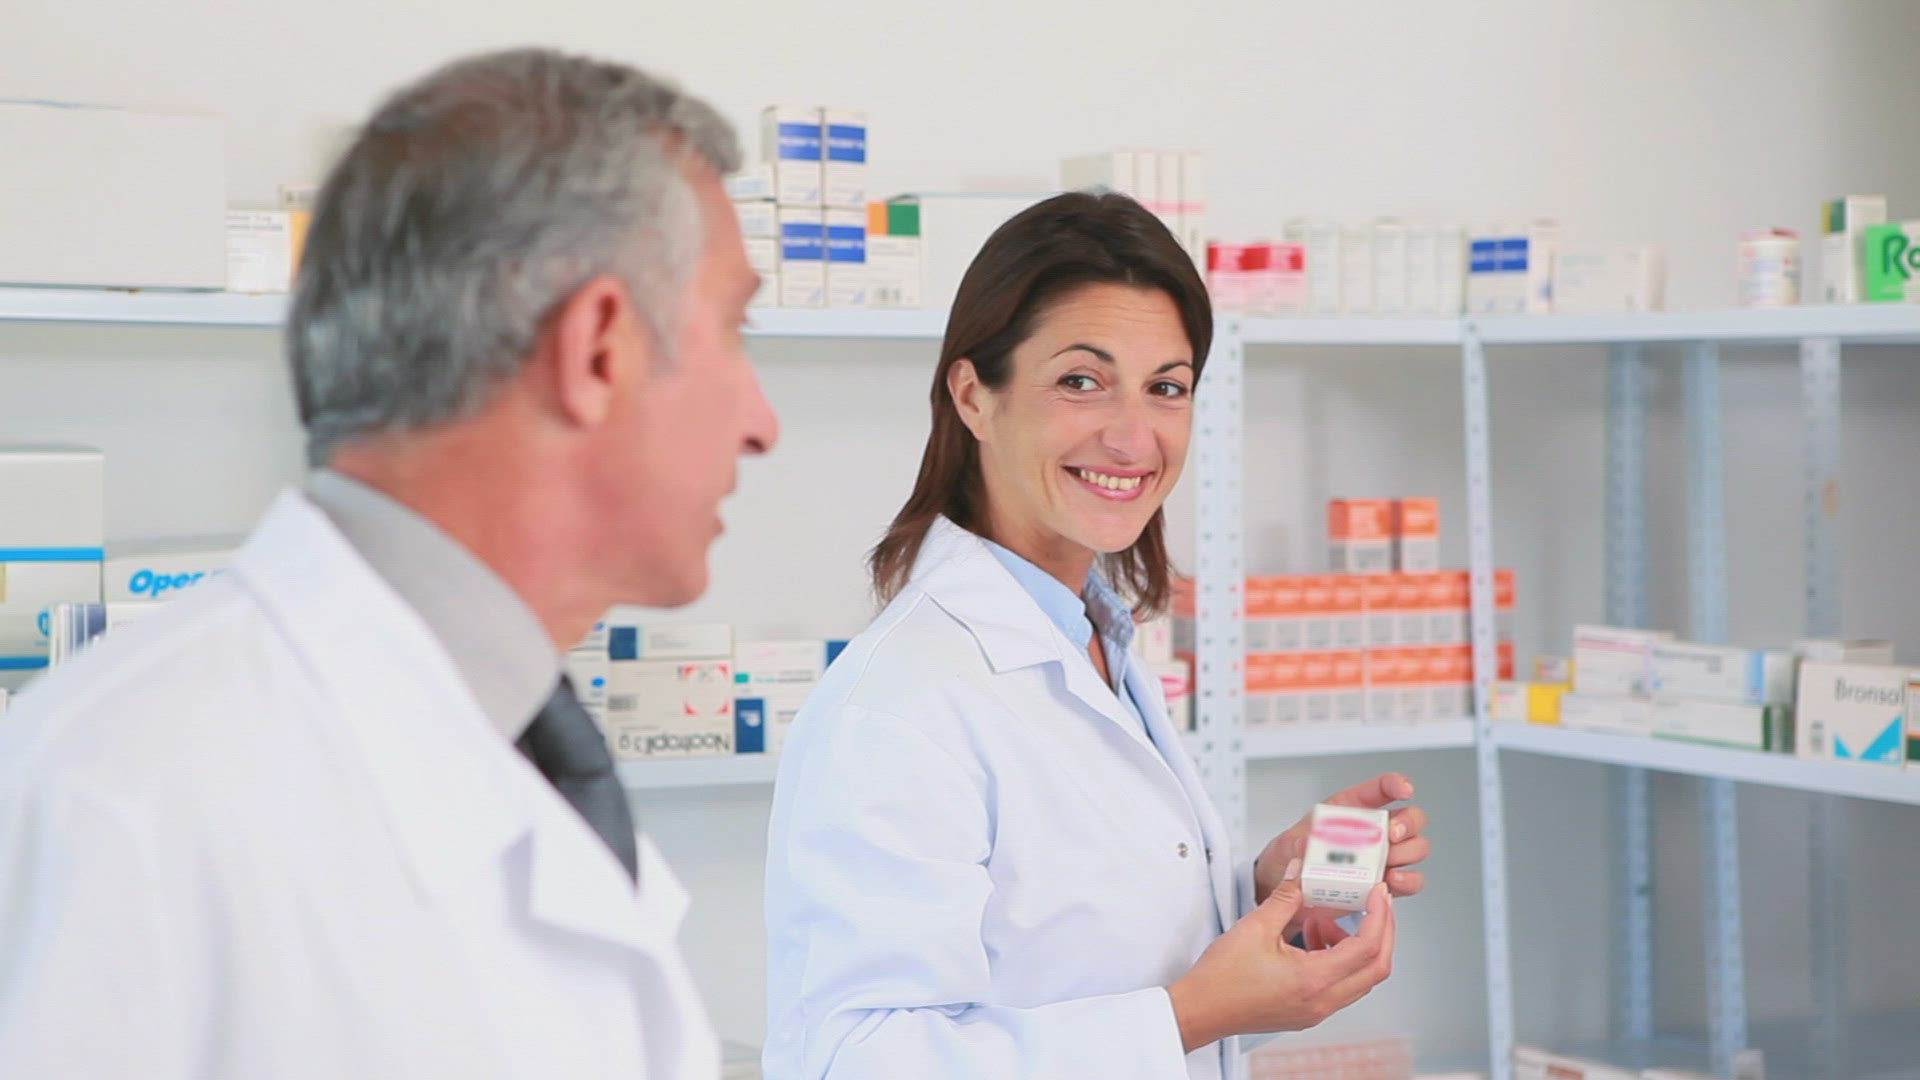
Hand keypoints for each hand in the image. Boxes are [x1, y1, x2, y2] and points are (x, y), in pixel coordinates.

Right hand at [1167, 858, 1395, 1050]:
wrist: (1200, 1010)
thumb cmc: (1221, 979)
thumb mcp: (1254, 927)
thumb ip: (1285, 896)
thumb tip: (1301, 871)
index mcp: (1313, 980)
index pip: (1367, 947)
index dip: (1379, 916)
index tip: (1378, 893)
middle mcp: (1322, 1001)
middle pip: (1376, 968)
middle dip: (1382, 931)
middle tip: (1375, 903)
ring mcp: (1317, 1010)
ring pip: (1361, 978)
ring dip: (1357, 946)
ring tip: (1326, 920)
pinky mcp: (1308, 1011)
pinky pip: (1341, 986)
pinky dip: (1339, 959)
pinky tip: (1312, 939)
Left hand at [1253, 772, 1428, 914]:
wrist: (1290, 892)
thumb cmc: (1294, 857)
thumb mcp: (1288, 844)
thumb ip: (1296, 843)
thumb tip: (1304, 846)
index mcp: (1353, 809)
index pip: (1382, 788)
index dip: (1397, 784)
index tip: (1404, 789)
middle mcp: (1374, 830)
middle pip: (1411, 818)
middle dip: (1407, 824)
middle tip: (1390, 835)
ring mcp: (1383, 857)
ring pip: (1416, 847)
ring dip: (1408, 853)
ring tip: (1388, 864)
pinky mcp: (1384, 883)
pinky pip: (1410, 880)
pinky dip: (1407, 881)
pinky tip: (1391, 881)